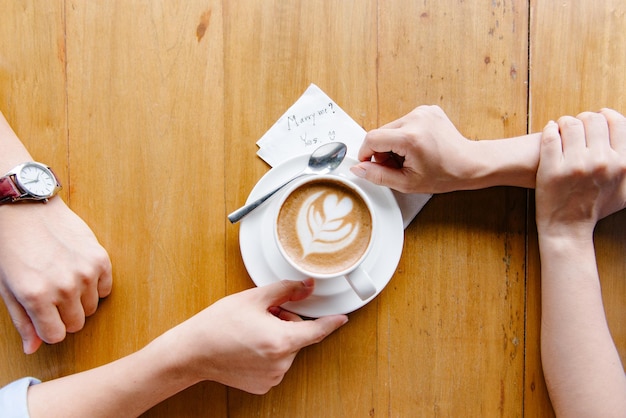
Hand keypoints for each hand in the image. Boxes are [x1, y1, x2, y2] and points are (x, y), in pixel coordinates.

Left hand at [0, 198, 111, 353]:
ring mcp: (85, 272)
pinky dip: (95, 286)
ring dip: (80, 301)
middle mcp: (64, 287)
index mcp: (36, 297)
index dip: (49, 329)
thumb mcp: (8, 288)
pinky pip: (105, 289)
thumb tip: (33, 348)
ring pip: (92, 308)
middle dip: (65, 317)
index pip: (56, 336)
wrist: (27, 210)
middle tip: (53, 299)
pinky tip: (79, 272)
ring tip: (64, 282)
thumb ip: (23, 321)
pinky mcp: (100, 258)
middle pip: (77, 324)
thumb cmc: (10, 247)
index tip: (45, 318)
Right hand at [162, 279, 347, 393]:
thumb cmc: (219, 324)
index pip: (317, 331)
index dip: (331, 322)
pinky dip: (267, 353)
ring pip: (286, 350)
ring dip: (276, 338)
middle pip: (297, 337)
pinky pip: (275, 364)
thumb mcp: (254, 298)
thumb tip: (307, 286)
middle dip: (285, 322)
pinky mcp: (262, 386)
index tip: (342, 318)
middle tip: (262, 315)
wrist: (192, 352)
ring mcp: (272, 378)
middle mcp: (280, 364)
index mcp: (282, 341)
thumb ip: (286, 290)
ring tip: (250, 331)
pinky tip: (247, 346)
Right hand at [350, 105, 472, 192]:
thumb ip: (378, 176)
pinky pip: (404, 123)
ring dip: (393, 143)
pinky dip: (404, 135)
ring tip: (409, 157)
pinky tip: (417, 147)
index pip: (372, 138)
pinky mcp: (427, 109)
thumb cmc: (444, 175)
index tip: (369, 164)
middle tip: (397, 165)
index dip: (366, 153)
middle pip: (381, 132)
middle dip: (382, 150)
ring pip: (391, 128)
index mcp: (410, 137)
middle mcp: (416, 119)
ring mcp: (422, 111)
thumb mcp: (407, 183)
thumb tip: (358, 169)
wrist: (470, 164)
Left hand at [535, 109, 625, 238]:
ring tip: (562, 126)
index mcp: (620, 164)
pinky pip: (550, 136)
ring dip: (566, 122)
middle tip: (577, 124)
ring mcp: (574, 165)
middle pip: (592, 120)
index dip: (605, 116)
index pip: (616, 123)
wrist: (567, 228)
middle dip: (584, 118)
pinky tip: (551, 130)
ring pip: (570, 124)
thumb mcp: (624, 191)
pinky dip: (551, 129)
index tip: (598, 117)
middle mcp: (599, 162)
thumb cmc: (596, 209)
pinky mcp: (551, 168)